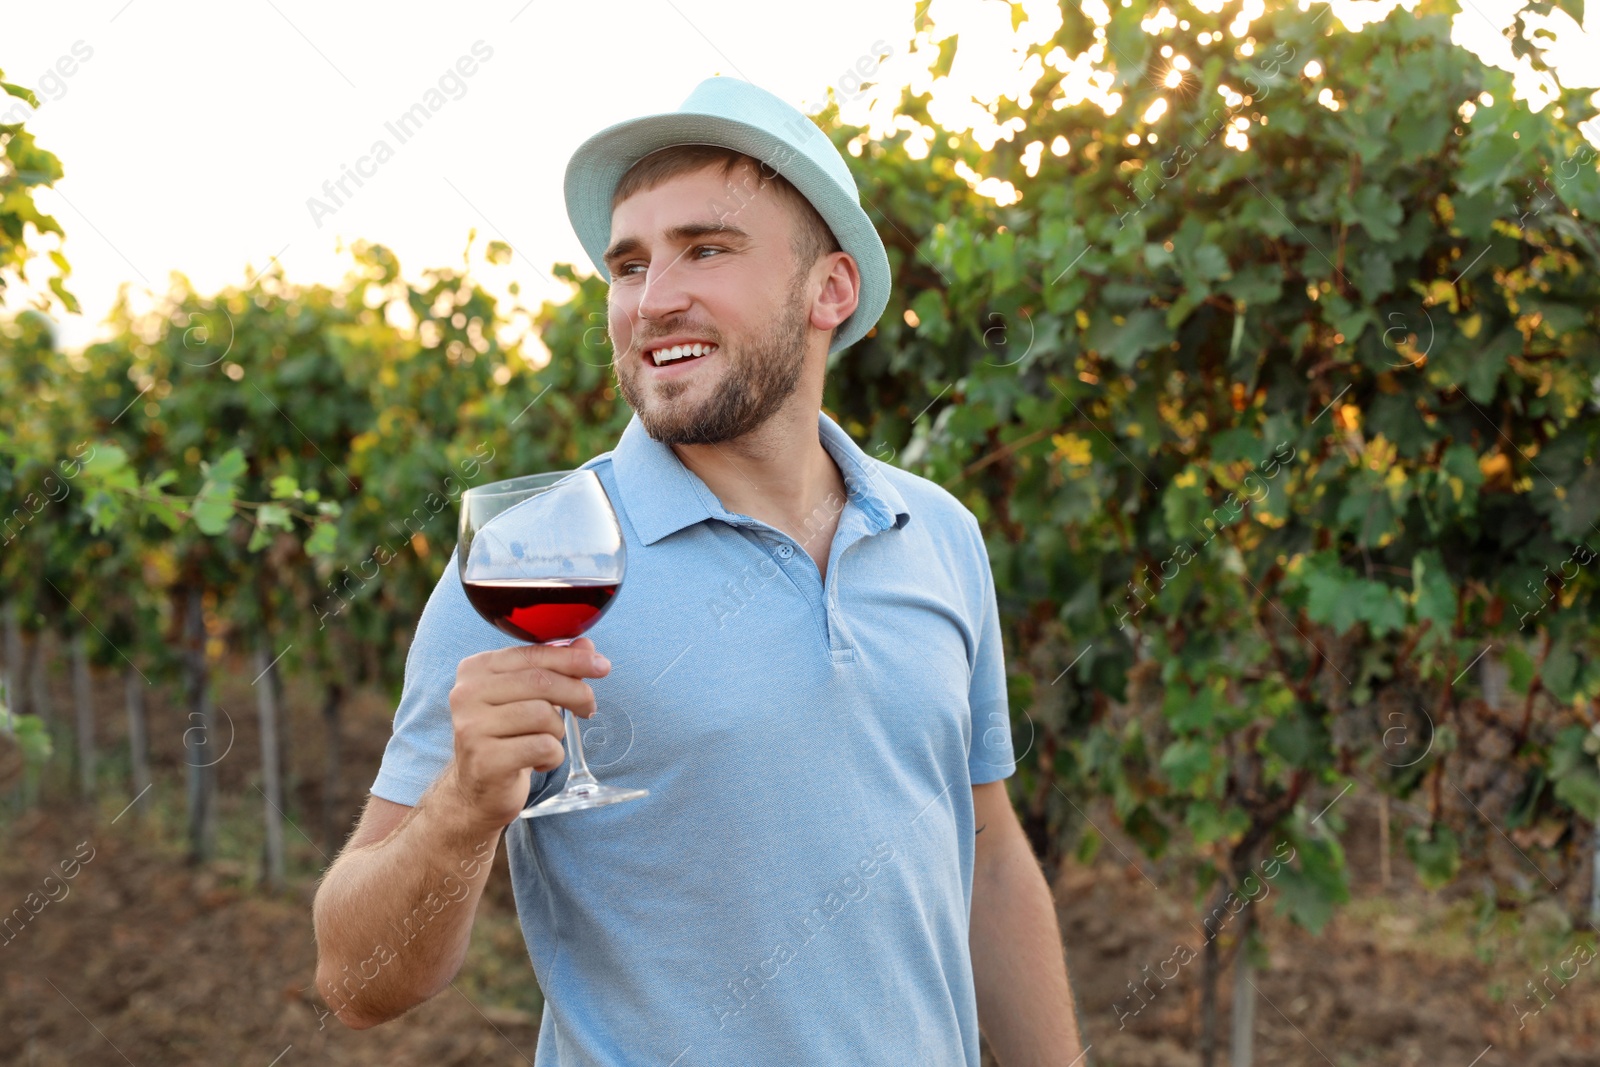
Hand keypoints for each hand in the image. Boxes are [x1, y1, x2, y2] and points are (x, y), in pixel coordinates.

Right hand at [445, 637, 610, 829]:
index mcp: (475, 669)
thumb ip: (554, 667)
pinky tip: (539, 761)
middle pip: (541, 682)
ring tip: (546, 741)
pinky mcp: (486, 760)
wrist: (478, 790)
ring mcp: (472, 728)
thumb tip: (587, 645)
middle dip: (577, 694)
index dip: (573, 658)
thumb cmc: (507, 736)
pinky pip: (543, 747)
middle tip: (588, 709)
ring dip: (558, 731)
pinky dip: (553, 756)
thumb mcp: (527, 697)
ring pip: (544, 715)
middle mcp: (467, 694)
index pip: (533, 654)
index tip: (602, 666)